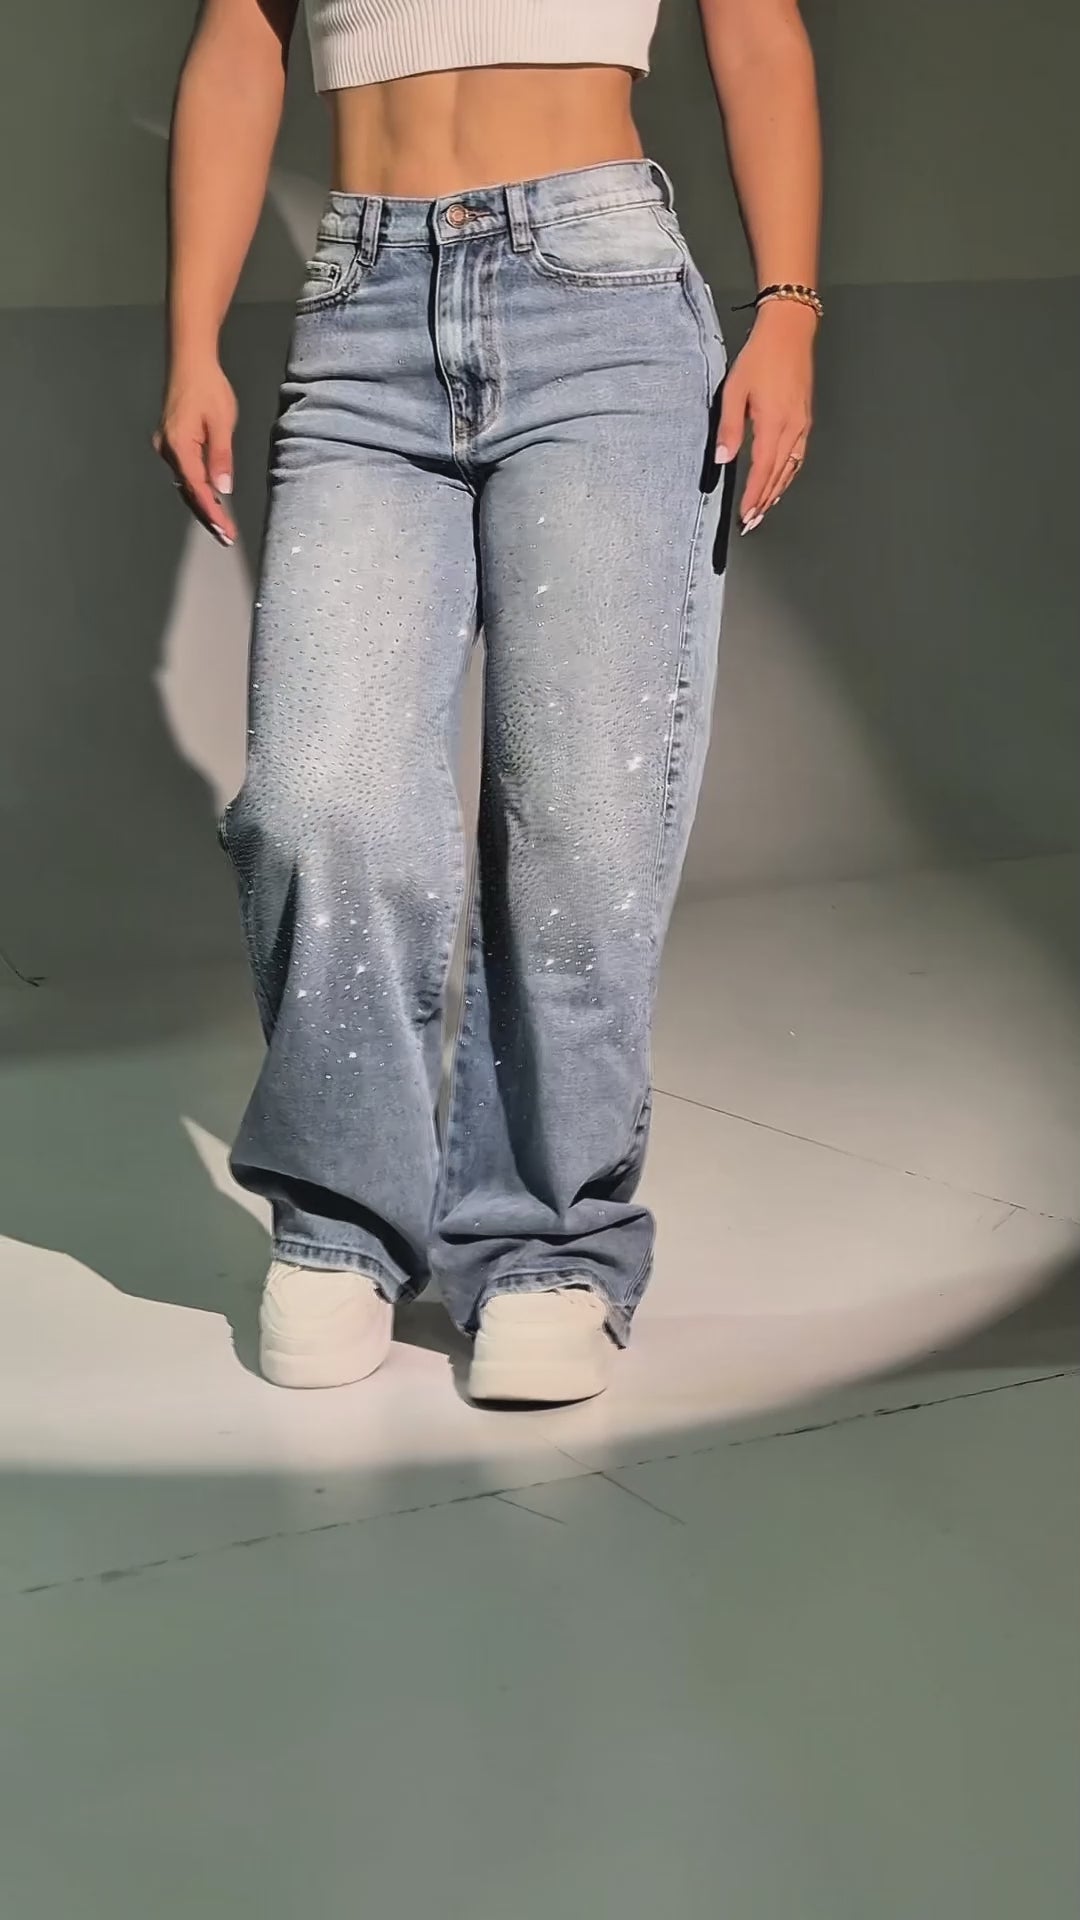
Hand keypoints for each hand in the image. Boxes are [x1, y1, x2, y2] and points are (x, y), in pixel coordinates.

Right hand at [152, 360, 238, 546]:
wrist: (189, 361)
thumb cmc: (207, 387)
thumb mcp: (222, 422)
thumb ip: (221, 457)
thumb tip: (222, 487)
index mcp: (179, 446)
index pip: (196, 489)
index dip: (211, 513)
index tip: (225, 531)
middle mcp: (167, 449)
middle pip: (188, 491)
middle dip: (208, 516)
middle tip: (226, 537)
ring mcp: (166, 446)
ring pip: (185, 483)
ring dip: (202, 504)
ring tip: (222, 525)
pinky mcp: (170, 442)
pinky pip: (184, 471)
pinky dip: (197, 487)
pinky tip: (210, 498)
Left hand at [715, 300, 815, 532]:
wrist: (789, 331)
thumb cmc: (760, 356)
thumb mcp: (735, 390)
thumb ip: (729, 427)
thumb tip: (723, 458)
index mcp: (773, 423)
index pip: (762, 470)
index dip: (754, 496)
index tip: (745, 515)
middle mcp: (792, 428)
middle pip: (779, 475)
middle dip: (764, 502)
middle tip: (752, 522)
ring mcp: (802, 425)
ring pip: (790, 469)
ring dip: (777, 492)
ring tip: (764, 510)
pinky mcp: (805, 419)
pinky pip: (798, 456)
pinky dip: (788, 474)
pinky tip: (780, 482)